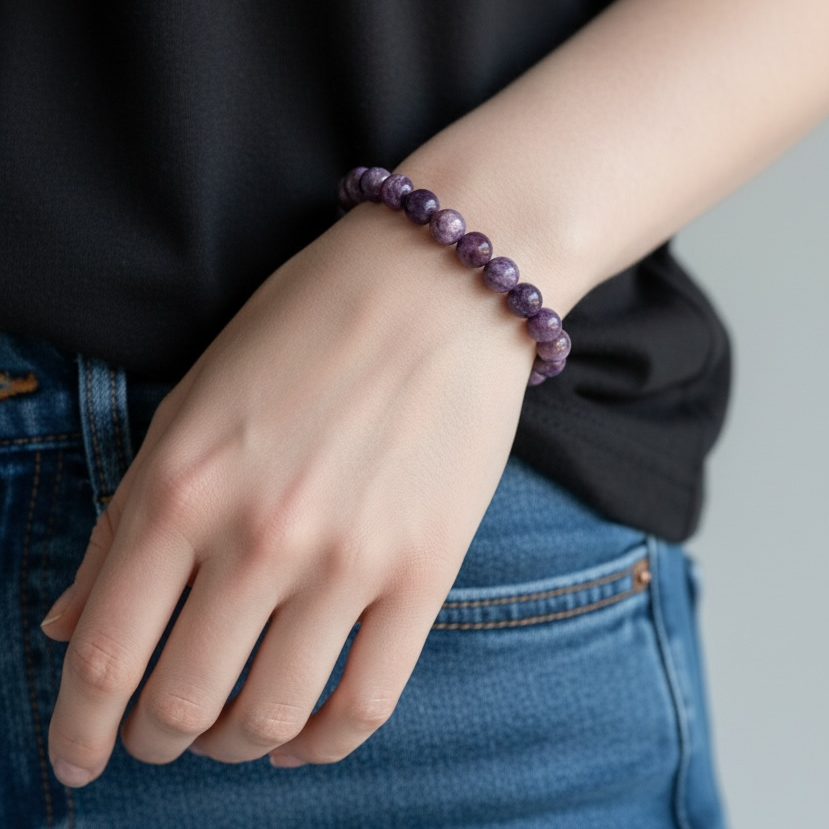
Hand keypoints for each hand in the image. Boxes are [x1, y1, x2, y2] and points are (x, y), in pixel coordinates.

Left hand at [41, 202, 536, 785]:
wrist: (433, 285)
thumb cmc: (305, 330)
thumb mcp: (189, 406)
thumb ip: (124, 524)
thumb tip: (67, 626)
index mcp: (180, 486)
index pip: (106, 657)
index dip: (79, 731)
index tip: (78, 760)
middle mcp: (257, 535)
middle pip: (183, 704)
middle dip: (155, 743)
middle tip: (157, 740)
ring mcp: (348, 558)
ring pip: (272, 717)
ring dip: (234, 748)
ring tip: (230, 736)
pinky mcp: (425, 570)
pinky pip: (367, 702)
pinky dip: (323, 745)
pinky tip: (300, 739)